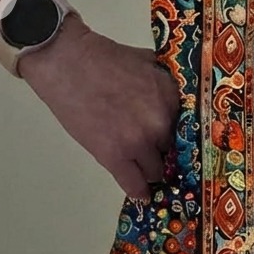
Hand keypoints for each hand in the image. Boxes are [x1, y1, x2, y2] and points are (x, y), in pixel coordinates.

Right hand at [17, 15, 180, 199]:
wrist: (67, 63)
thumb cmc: (104, 58)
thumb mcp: (148, 62)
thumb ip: (165, 83)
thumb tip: (175, 98)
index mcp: (172, 97)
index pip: (186, 127)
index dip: (175, 131)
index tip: (173, 138)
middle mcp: (161, 122)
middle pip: (171, 148)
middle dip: (160, 146)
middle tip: (148, 143)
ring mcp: (139, 142)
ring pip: (155, 169)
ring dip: (149, 167)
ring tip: (140, 163)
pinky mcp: (114, 157)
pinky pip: (134, 185)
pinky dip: (139, 191)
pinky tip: (142, 194)